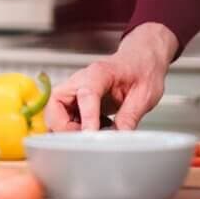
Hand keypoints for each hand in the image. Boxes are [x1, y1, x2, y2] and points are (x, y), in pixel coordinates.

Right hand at [44, 22, 178, 131]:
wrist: (141, 59)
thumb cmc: (142, 70)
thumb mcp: (145, 94)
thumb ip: (130, 116)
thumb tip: (118, 138)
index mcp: (99, 73)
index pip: (87, 94)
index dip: (87, 117)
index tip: (91, 136)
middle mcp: (81, 80)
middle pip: (55, 104)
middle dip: (64, 126)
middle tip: (86, 138)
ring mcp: (75, 90)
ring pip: (54, 113)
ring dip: (67, 129)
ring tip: (93, 133)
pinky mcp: (75, 101)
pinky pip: (62, 118)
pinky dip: (72, 129)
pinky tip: (94, 129)